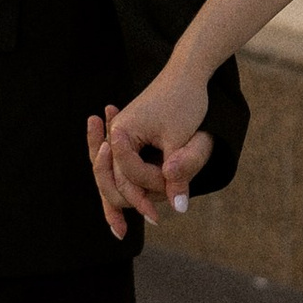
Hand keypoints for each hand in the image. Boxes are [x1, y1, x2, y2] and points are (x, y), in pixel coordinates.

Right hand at [93, 67, 215, 228]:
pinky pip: (124, 166)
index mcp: (121, 132)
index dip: (143, 197)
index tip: (157, 217)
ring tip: (119, 229)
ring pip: (115, 175)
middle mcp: (116, 134)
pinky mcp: (130, 137)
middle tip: (150, 222)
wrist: (188, 72)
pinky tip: (130, 204)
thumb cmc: (185, 101)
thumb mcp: (181, 140)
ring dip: (120, 198)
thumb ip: (177, 175)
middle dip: (130, 202)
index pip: (128, 175)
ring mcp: (121, 136)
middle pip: (114, 178)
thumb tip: (179, 208)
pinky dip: (126, 183)